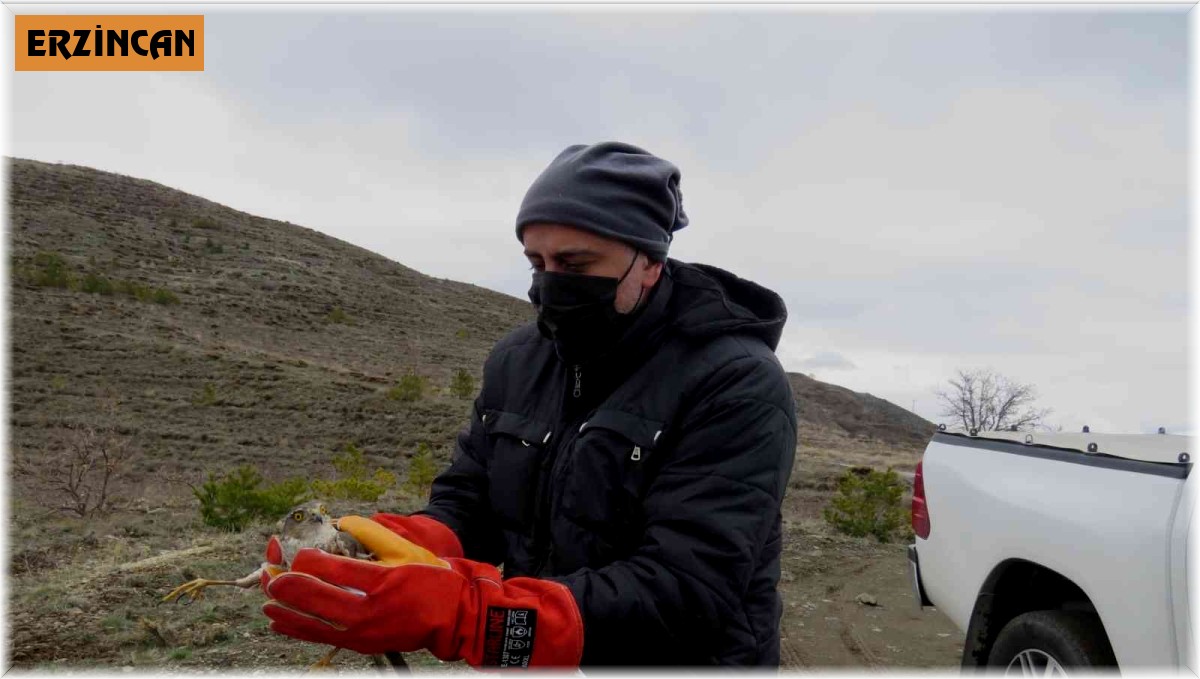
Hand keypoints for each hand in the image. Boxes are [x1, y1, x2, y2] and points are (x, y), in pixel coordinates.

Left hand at [262, 517, 582, 666]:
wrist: (454, 617)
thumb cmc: (432, 580)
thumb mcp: (407, 551)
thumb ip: (373, 535)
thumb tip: (342, 523)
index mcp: (383, 583)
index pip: (336, 572)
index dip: (309, 561)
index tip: (295, 551)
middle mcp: (370, 612)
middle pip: (317, 600)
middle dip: (287, 586)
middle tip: (268, 574)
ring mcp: (364, 633)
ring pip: (313, 623)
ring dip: (286, 610)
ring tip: (265, 598)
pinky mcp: (361, 644)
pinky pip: (322, 637)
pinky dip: (297, 630)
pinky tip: (279, 622)